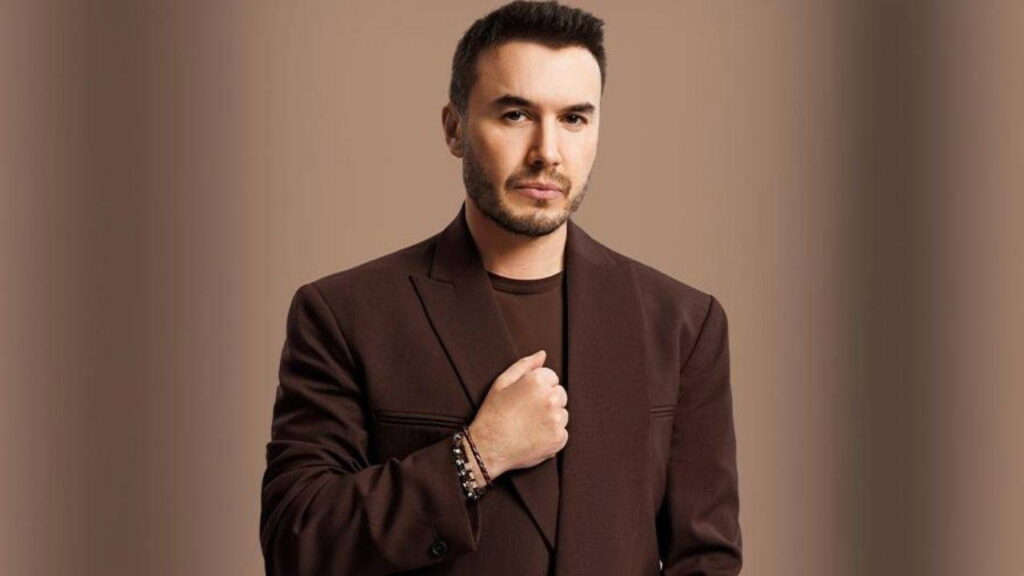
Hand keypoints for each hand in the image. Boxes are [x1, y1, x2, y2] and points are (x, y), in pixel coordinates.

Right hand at [467, 350, 568, 478]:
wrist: (488, 447)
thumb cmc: (493, 413)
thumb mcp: (502, 382)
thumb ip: (525, 365)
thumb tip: (542, 354)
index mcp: (537, 381)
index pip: (552, 377)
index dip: (537, 388)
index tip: (525, 398)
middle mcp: (550, 398)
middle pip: (560, 394)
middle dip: (547, 401)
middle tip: (526, 412)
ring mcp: (556, 419)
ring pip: (562, 413)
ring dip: (551, 418)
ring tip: (529, 425)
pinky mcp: (559, 438)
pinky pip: (562, 432)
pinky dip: (551, 435)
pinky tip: (533, 436)